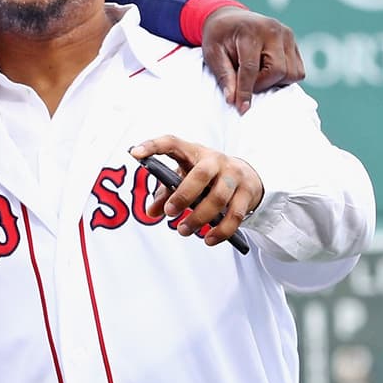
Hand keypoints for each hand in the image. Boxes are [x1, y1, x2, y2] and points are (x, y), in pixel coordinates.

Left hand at [131, 137, 262, 246]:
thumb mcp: (186, 177)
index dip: (153, 146)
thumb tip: (150, 212)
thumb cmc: (207, 176)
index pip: (172, 142)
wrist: (247, 174)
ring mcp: (234, 175)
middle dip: (184, 195)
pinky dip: (221, 230)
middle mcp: (215, 160)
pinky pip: (235, 215)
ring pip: (218, 198)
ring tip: (183, 230)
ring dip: (200, 218)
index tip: (135, 154)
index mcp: (193, 152)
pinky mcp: (247, 192)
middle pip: (201, 174)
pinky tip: (209, 239)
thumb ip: (167, 193)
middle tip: (169, 212)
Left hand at [200, 6, 304, 114]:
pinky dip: (284, 77)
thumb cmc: (219, 37)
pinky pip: (297, 70)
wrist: (229, 18)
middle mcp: (273, 30)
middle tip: (246, 85)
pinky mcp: (294, 42)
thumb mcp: (212, 54)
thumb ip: (224, 76)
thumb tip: (232, 100)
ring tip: (257, 76)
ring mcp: (287, 35)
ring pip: (293, 73)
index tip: (242, 108)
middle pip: (278, 71)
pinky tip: (267, 71)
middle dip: (262, 85)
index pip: (251, 68)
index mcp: (249, 31)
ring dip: (275, 82)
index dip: (246, 91)